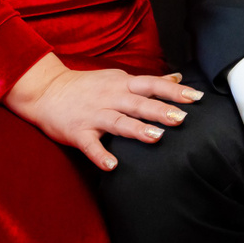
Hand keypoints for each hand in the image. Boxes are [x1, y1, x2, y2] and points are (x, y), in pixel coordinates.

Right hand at [4, 53, 201, 171]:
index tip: (197, 97)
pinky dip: (100, 155)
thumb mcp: (118, 78)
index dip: (174, 91)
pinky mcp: (78, 132)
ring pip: (118, 121)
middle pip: (139, 103)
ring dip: (136, 129)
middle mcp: (110, 97)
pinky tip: (112, 165)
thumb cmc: (88, 86)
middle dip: (160, 110)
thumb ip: (147, 82)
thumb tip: (177, 77)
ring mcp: (94, 114)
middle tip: (182, 118)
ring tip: (156, 137)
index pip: (153, 85)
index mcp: (122, 84)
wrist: (46, 91)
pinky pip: (90, 145)